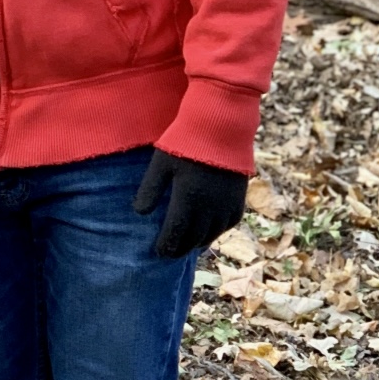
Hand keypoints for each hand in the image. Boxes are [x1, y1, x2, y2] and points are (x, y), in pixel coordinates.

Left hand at [132, 149, 247, 259]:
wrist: (221, 126)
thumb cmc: (185, 141)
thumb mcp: (161, 164)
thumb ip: (150, 190)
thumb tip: (139, 213)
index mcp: (188, 200)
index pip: (176, 234)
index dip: (166, 246)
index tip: (158, 253)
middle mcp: (209, 208)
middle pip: (194, 238)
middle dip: (180, 248)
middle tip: (170, 253)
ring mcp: (226, 204)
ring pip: (212, 234)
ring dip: (198, 243)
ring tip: (187, 246)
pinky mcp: (239, 197)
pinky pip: (229, 223)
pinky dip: (217, 231)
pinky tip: (209, 232)